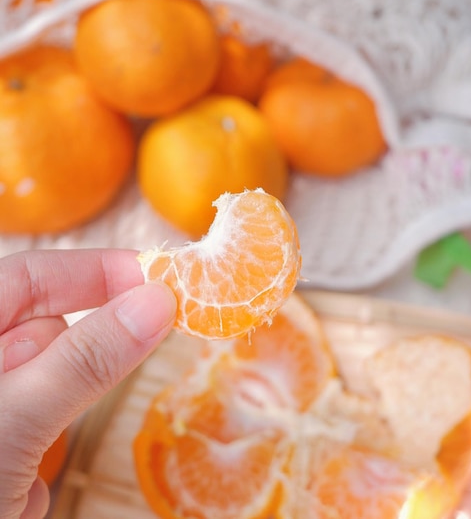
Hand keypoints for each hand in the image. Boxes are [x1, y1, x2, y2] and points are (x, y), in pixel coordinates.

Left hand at [0, 249, 176, 518]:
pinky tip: (8, 501)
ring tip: (14, 479)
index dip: (98, 270)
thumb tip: (158, 302)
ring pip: (46, 395)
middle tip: (77, 400)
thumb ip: (85, 360)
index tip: (161, 279)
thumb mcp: (12, 424)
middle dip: (70, 374)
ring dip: (47, 434)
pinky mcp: (1, 446)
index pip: (33, 275)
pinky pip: (34, 439)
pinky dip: (32, 472)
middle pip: (44, 336)